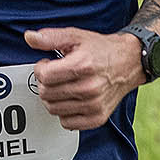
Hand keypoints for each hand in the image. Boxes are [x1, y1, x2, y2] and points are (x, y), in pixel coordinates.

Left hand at [24, 27, 142, 130]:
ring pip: (53, 109)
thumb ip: (50, 38)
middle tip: (54, 75)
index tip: (46, 65)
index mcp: (83, 66)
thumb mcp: (76, 36)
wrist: (130, 62)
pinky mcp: (97, 117)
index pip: (45, 76)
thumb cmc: (102, 50)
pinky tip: (71, 99)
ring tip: (62, 86)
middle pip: (46, 94)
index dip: (40, 69)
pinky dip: (64, 112)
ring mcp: (94, 105)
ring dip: (53, 97)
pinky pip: (66, 122)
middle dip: (45, 83)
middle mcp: (89, 88)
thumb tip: (30, 38)